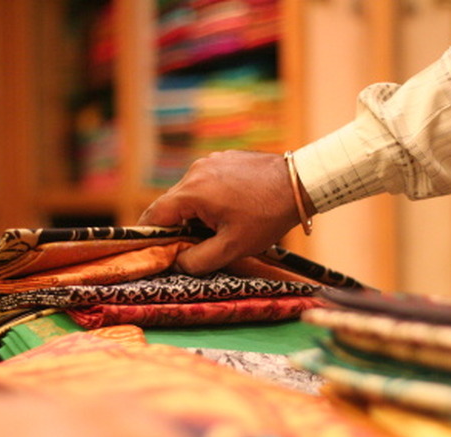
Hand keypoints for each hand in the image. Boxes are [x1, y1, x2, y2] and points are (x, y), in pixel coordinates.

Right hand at [138, 150, 311, 274]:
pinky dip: (211, 198)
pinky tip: (232, 209)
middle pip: (172, 204)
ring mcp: (211, 161)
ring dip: (196, 212)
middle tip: (192, 246)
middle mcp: (196, 171)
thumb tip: (176, 264)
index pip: (154, 215)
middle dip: (178, 226)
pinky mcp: (225, 158)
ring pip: (190, 192)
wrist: (299, 183)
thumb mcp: (232, 247)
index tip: (154, 252)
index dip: (150, 237)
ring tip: (220, 227)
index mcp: (192, 191)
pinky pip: (207, 181)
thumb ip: (198, 260)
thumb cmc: (267, 216)